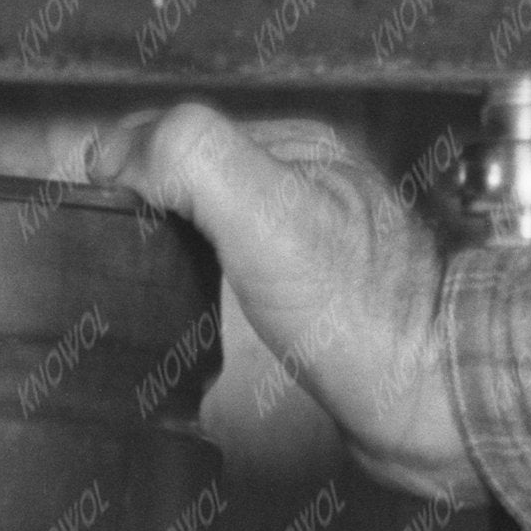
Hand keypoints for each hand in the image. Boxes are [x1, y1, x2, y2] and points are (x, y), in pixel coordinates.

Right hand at [87, 102, 479, 495]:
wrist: (427, 400)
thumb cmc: (364, 314)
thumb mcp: (267, 210)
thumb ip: (194, 158)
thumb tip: (120, 150)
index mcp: (296, 149)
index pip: (179, 130)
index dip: (128, 163)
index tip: (102, 211)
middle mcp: (305, 187)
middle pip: (190, 173)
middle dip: (143, 201)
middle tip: (112, 246)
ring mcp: (307, 243)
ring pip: (209, 221)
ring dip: (167, 241)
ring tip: (140, 271)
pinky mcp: (308, 300)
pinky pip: (233, 271)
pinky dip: (199, 280)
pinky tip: (192, 302)